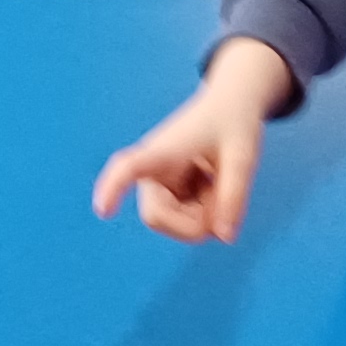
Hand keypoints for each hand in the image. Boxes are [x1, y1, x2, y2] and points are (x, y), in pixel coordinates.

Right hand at [92, 38, 292, 242]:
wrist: (229, 106)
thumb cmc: (233, 123)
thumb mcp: (243, 157)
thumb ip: (234, 196)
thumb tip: (224, 238)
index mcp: (162, 150)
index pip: (130, 167)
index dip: (113, 188)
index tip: (103, 209)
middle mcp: (151, 169)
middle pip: (156, 217)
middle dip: (194, 224)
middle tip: (226, 204)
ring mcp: (158, 185)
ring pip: (173, 225)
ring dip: (204, 216)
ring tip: (218, 183)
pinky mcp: (168, 195)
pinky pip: (185, 222)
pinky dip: (207, 213)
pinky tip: (212, 187)